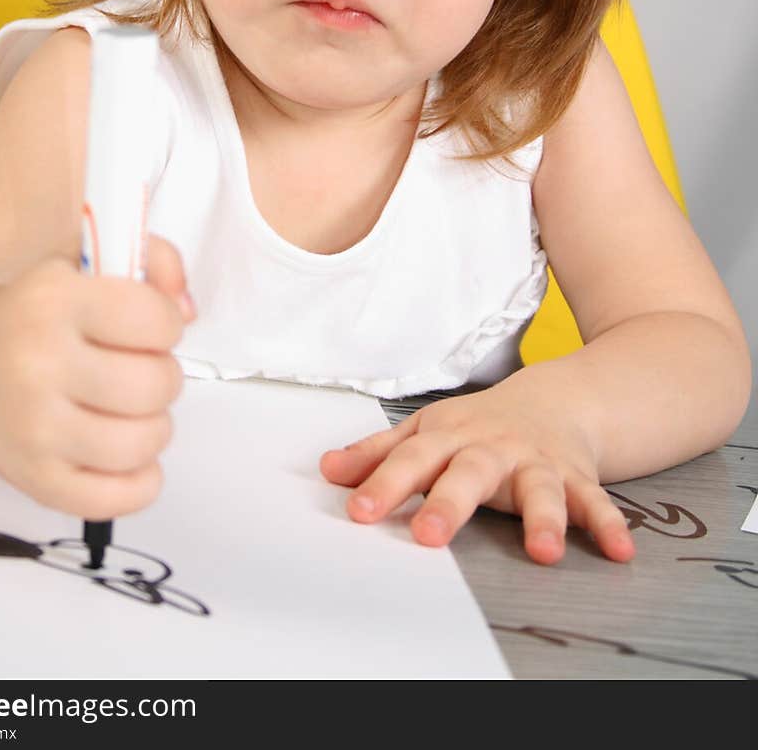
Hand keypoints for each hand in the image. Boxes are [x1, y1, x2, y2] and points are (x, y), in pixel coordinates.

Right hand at [0, 234, 193, 519]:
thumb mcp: (87, 258)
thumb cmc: (37, 313)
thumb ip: (155, 261)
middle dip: (164, 376)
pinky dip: (139, 482)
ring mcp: (32, 427)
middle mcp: (36, 363)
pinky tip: (128, 456)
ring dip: (155, 426)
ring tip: (133, 410)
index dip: (168, 323)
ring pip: (142, 442)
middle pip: (154, 384)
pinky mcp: (33, 478)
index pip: (154, 319)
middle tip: (141, 370)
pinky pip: (113, 498)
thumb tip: (187, 310)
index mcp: (52, 300)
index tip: (152, 326)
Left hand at [319, 382, 634, 563]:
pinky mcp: (575, 476)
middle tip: (430, 536)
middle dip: (450, 503)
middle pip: (469, 473)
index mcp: (450, 438)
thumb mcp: (425, 431)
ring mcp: (536, 461)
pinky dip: (608, 523)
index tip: (359, 513)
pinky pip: (595, 500)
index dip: (383, 485)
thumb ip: (378, 454)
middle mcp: (492, 448)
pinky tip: (619, 551)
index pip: (410, 461)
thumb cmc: (479, 423)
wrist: (556, 396)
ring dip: (544, 519)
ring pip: (540, 488)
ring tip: (544, 551)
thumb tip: (327, 471)